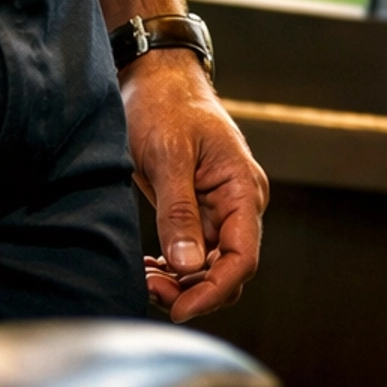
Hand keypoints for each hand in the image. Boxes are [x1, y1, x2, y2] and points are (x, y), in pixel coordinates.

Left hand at [121, 50, 268, 321]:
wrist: (155, 77)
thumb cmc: (165, 104)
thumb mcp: (169, 153)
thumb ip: (179, 210)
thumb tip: (187, 266)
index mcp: (242, 187)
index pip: (243, 257)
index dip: (214, 290)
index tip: (178, 308)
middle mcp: (238, 203)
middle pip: (228, 270)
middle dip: (192, 290)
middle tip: (147, 287)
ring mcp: (219, 208)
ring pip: (210, 267)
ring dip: (180, 283)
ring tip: (143, 278)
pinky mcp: (199, 209)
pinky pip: (195, 253)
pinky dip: (174, 269)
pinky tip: (148, 268)